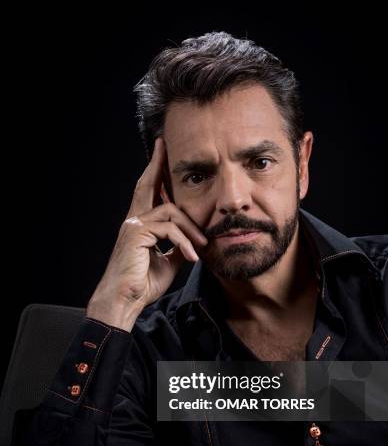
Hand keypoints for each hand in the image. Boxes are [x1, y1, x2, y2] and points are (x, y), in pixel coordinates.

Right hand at [86, 137, 207, 330]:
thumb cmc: (143, 284)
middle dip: (157, 164)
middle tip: (163, 145)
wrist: (126, 300)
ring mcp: (133, 224)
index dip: (155, 173)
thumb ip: (178, 247)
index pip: (148, 193)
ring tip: (203, 246)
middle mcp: (134, 219)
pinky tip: (193, 256)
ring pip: (170, 211)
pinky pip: (169, 228)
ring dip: (191, 228)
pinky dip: (184, 242)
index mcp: (140, 225)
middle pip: (147, 185)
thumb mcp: (168, 262)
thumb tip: (193, 241)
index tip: (161, 153)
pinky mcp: (137, 232)